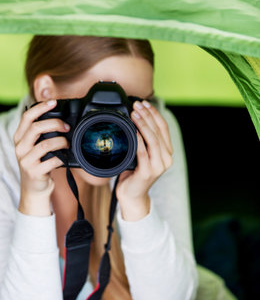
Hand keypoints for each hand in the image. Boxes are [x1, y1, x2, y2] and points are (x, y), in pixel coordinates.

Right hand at [14, 100, 69, 213]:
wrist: (34, 189)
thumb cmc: (39, 163)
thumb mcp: (36, 146)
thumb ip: (42, 133)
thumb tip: (62, 119)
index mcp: (19, 137)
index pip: (26, 117)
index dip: (40, 107)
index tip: (53, 102)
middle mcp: (20, 147)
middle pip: (36, 128)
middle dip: (55, 124)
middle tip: (66, 127)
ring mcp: (25, 160)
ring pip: (45, 144)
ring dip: (60, 142)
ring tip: (67, 144)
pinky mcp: (34, 172)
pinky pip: (51, 161)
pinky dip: (61, 158)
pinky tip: (64, 158)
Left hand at [116, 100, 172, 220]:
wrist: (132, 196)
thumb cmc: (135, 173)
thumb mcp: (143, 153)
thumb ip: (144, 139)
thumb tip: (137, 118)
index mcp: (167, 152)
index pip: (163, 127)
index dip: (154, 113)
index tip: (144, 103)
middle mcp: (166, 158)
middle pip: (158, 131)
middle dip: (147, 115)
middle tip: (136, 105)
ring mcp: (158, 166)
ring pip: (152, 140)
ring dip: (142, 124)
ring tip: (133, 114)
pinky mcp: (148, 172)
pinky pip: (143, 152)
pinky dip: (138, 140)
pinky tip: (132, 130)